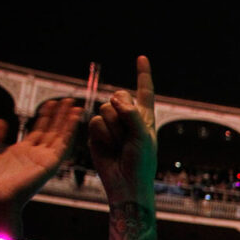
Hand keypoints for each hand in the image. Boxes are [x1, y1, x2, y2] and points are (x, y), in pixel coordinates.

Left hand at [0, 99, 81, 235]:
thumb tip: (1, 120)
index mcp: (20, 155)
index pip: (38, 132)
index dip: (46, 117)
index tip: (51, 104)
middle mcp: (34, 157)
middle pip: (51, 131)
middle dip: (59, 115)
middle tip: (67, 100)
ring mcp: (44, 160)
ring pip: (59, 135)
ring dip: (66, 119)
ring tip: (72, 103)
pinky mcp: (50, 164)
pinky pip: (63, 144)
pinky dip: (69, 130)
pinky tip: (73, 116)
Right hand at [87, 57, 156, 206]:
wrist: (125, 181)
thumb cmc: (141, 162)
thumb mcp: (144, 137)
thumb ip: (132, 115)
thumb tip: (115, 100)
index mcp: (144, 116)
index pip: (145, 91)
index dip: (143, 74)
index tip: (142, 57)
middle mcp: (127, 116)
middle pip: (118, 94)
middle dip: (122, 110)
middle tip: (128, 134)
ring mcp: (111, 123)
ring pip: (105, 108)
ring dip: (114, 128)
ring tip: (120, 145)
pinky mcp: (96, 132)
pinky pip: (94, 121)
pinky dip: (102, 134)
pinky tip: (108, 147)